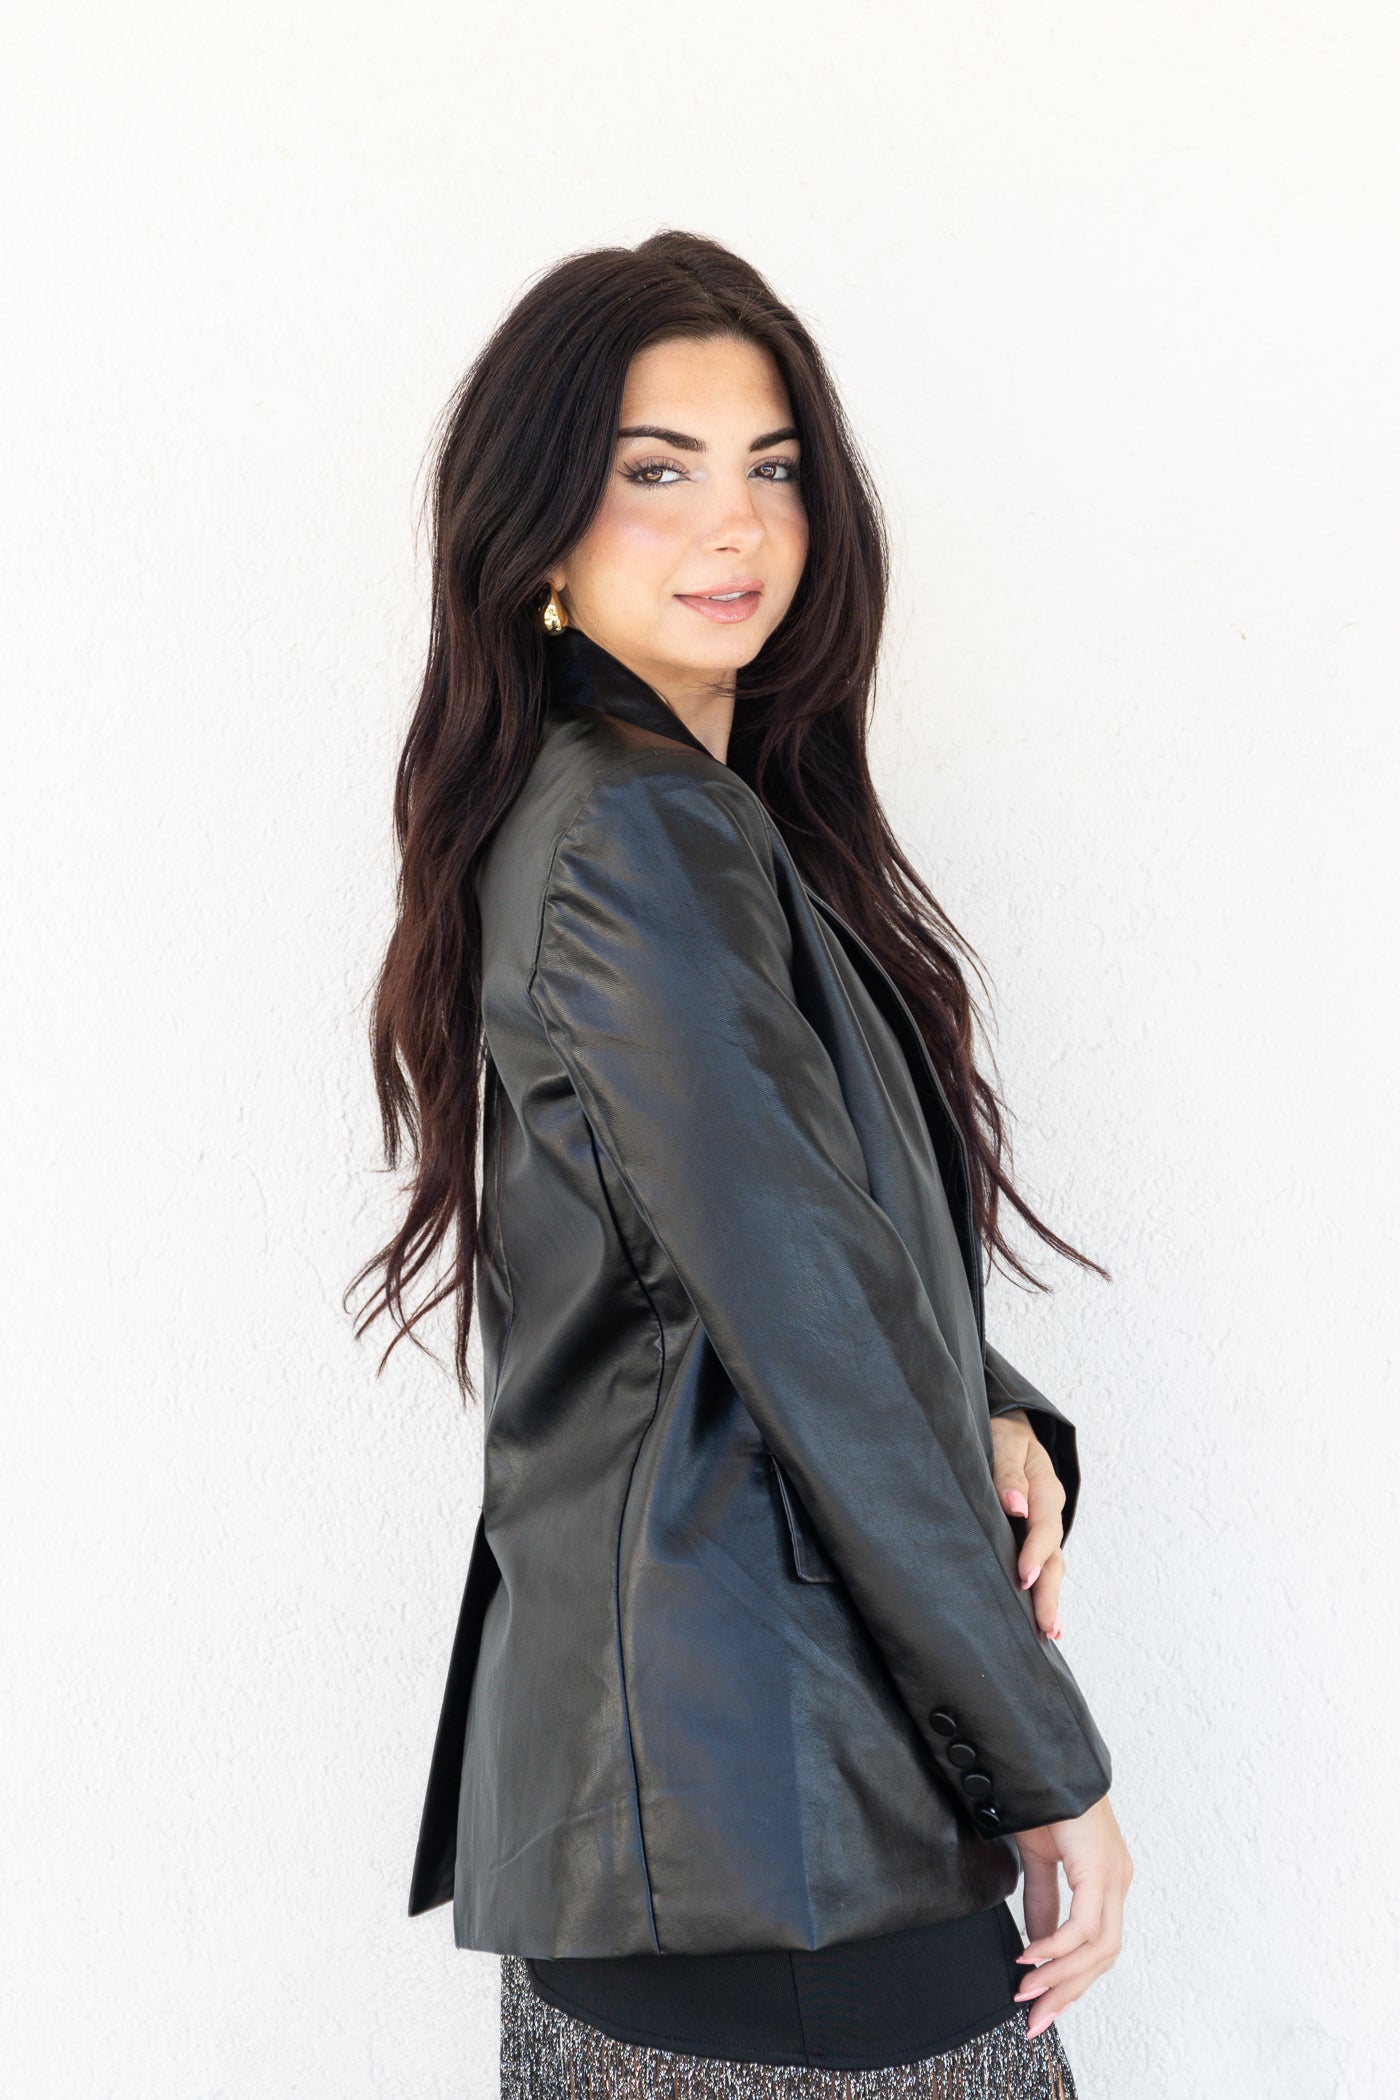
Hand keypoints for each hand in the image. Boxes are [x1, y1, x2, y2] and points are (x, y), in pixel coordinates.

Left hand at [989, 1407, 1065, 1639]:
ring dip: (1050, 1599)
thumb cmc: (1001, 1434)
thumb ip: (1008, 1473)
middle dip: (1049, 1592)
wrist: (1008, 1428)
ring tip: (1049, 1632)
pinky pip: (1043, 1566)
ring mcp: (1043, 1527)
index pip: (1043, 1526)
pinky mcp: (1033, 1537)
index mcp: (1044, 1488)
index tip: (1023, 1577)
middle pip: (1054, 1556)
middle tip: (1045, 1626)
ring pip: (1052, 1566)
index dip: (1034, 1553)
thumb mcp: (1005, 1443)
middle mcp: (1048, 1511)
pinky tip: (1045, 1621)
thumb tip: (1016, 1506)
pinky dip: (1045, 1592)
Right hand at [1011, 1795, 1132, 2037]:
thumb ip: (1041, 1901)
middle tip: (1036, 2018)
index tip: (1042, 2008)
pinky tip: (1031, 1957)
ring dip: (1060, 1976)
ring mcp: (1113, 1877)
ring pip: (1098, 1949)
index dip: (1071, 1982)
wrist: (1043, 1757)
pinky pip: (1084, 1926)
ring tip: (1027, 1990)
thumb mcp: (1039, 1859)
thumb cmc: (1043, 1797)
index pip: (1097, 1949)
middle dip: (1067, 1993)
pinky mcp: (1099, 1870)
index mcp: (1106, 1881)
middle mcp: (1117, 1883)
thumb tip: (1035, 1945)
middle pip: (1102, 1958)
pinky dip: (1056, 1947)